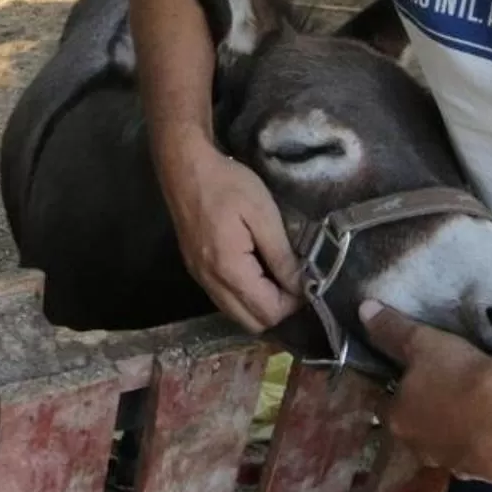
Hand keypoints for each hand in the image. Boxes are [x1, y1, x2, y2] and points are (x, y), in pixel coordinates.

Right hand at [156, 133, 299, 331]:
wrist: (185, 167)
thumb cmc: (227, 184)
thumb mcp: (263, 214)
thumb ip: (282, 255)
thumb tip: (300, 286)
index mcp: (229, 269)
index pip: (268, 312)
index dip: (293, 302)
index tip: (307, 279)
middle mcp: (211, 282)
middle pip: (252, 323)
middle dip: (278, 309)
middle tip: (293, 281)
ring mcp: (200, 278)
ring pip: (236, 314)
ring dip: (261, 304)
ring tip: (277, 276)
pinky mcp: (196, 271)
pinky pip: (225, 300)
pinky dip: (244, 296)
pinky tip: (256, 271)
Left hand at [361, 301, 491, 483]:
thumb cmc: (458, 373)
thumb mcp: (422, 342)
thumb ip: (391, 329)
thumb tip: (363, 309)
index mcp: (399, 422)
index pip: (388, 410)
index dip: (400, 396)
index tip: (415, 384)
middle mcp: (422, 451)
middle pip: (419, 435)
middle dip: (429, 421)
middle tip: (449, 397)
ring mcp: (458, 467)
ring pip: (452, 452)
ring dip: (459, 439)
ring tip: (478, 415)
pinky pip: (485, 462)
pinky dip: (490, 450)